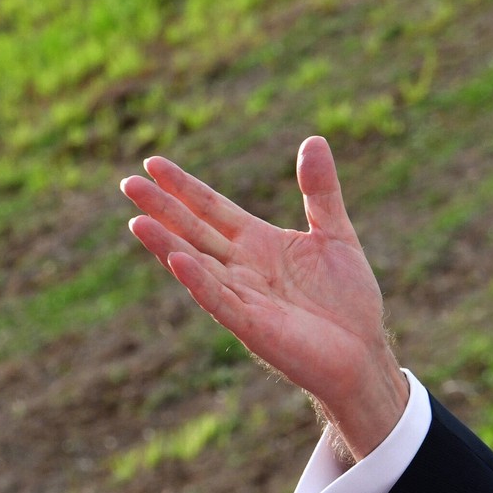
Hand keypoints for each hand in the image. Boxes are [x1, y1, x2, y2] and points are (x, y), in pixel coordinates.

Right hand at [124, 136, 408, 460]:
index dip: (183, 187)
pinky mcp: (253, 328)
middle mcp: (242, 268)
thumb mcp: (336, 232)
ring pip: (197, 266)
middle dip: (162, 209)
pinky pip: (220, 301)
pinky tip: (177, 260)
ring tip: (137, 221)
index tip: (153, 163)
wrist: (363, 353)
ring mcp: (243, 298)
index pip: (211, 208)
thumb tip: (314, 139)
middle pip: (194, 232)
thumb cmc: (348, 299)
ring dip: (167, 245)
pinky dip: (199, 282)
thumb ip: (320, 190)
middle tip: (128, 183)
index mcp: (258, 242)